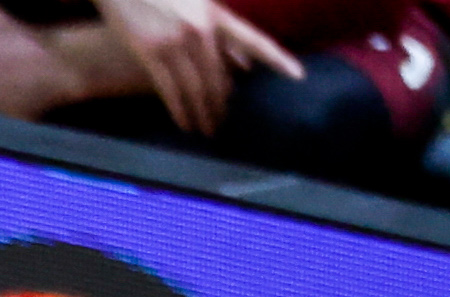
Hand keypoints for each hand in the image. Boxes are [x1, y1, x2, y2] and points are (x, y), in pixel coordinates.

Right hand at [96, 0, 303, 134]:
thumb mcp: (197, 5)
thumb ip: (221, 33)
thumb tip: (242, 66)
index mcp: (216, 15)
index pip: (255, 40)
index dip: (278, 58)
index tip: (298, 75)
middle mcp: (200, 31)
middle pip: (220, 78)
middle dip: (222, 106)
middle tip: (222, 125)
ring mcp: (175, 42)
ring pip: (197, 89)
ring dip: (203, 114)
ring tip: (206, 131)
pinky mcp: (151, 52)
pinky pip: (170, 90)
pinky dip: (180, 111)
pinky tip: (185, 123)